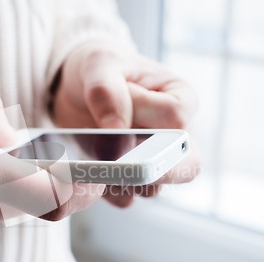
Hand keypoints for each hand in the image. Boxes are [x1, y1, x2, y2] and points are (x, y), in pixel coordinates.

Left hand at [52, 41, 199, 206]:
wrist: (77, 86)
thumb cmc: (100, 67)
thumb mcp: (99, 64)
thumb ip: (108, 91)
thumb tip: (116, 129)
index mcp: (179, 98)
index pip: (175, 119)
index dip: (146, 124)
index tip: (115, 129)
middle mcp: (173, 134)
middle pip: (186, 166)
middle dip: (157, 174)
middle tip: (119, 170)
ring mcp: (152, 160)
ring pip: (152, 187)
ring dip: (123, 183)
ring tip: (88, 168)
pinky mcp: (128, 177)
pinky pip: (124, 196)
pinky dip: (104, 192)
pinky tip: (82, 177)